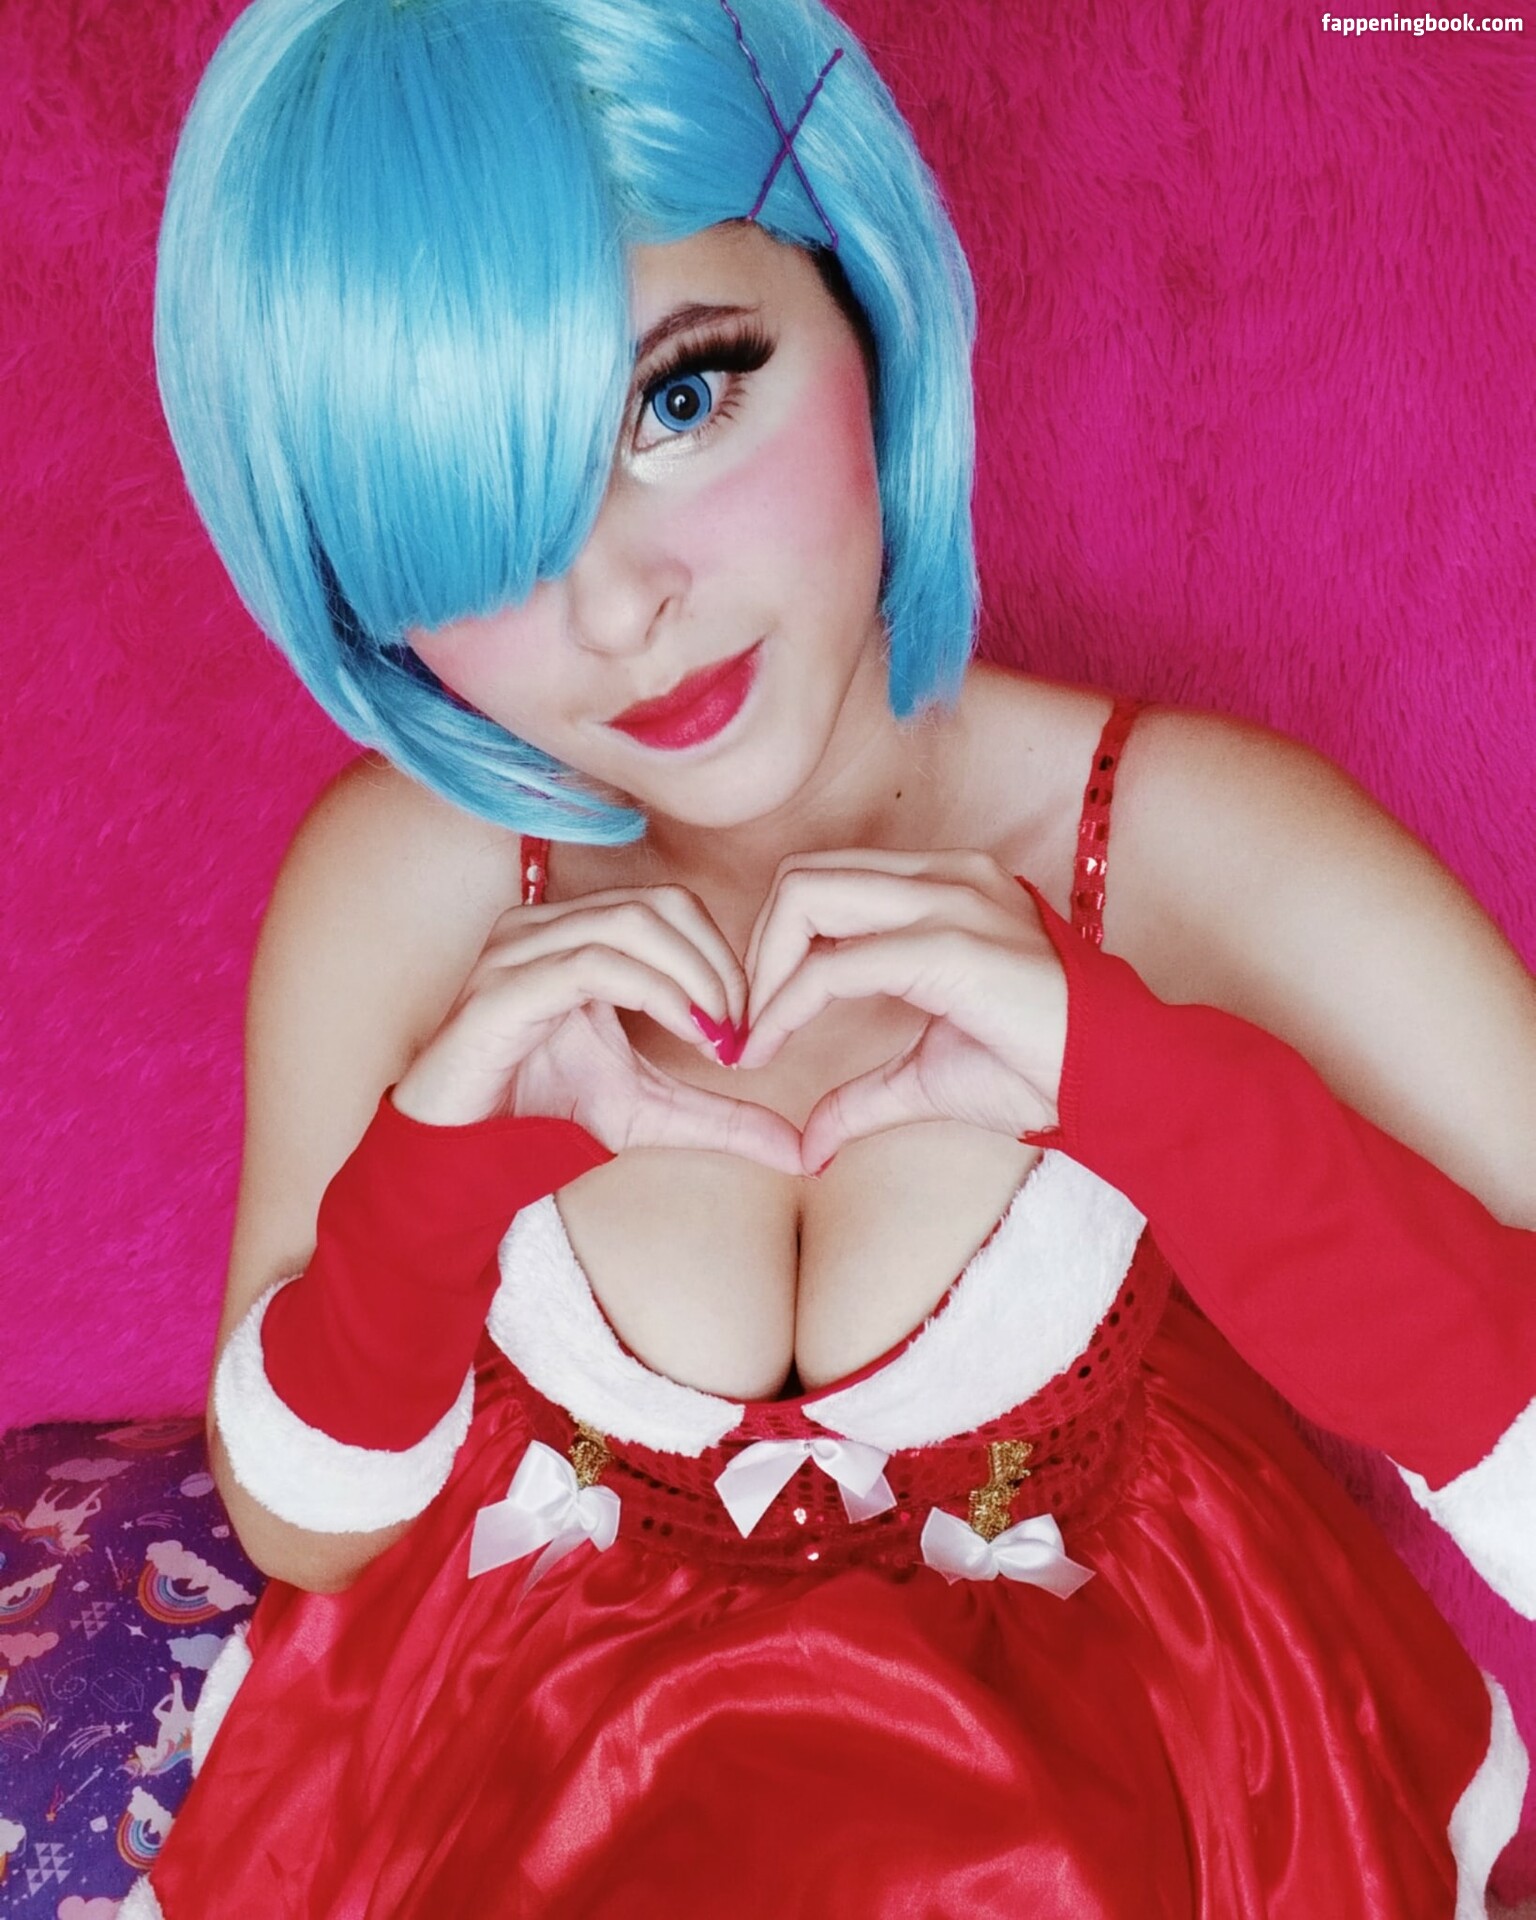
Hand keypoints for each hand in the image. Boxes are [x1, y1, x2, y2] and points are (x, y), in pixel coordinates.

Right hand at [392, 886, 803, 1175]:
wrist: (457, 1158)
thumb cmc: (541, 1117)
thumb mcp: (652, 1113)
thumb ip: (723, 1118)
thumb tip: (803, 1151)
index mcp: (572, 935)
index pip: (671, 907)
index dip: (724, 956)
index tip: (747, 1028)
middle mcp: (542, 927)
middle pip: (661, 905)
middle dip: (718, 965)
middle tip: (740, 1031)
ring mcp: (518, 951)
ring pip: (633, 924)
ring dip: (695, 978)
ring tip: (719, 1036)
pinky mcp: (503, 988)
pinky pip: (595, 963)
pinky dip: (657, 992)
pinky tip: (688, 1033)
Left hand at [737, 850, 1068, 1174]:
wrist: (1122, 1084)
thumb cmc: (1042, 1070)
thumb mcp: (930, 1076)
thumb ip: (863, 1095)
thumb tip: (808, 1143)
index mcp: (947, 887)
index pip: (828, 883)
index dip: (777, 948)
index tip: (757, 1021)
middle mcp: (946, 877)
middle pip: (802, 876)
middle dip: (756, 951)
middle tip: (746, 1025)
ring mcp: (949, 902)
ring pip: (805, 896)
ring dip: (761, 970)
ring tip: (756, 1035)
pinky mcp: (947, 946)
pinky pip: (832, 965)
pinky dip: (785, 1006)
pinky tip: (771, 1047)